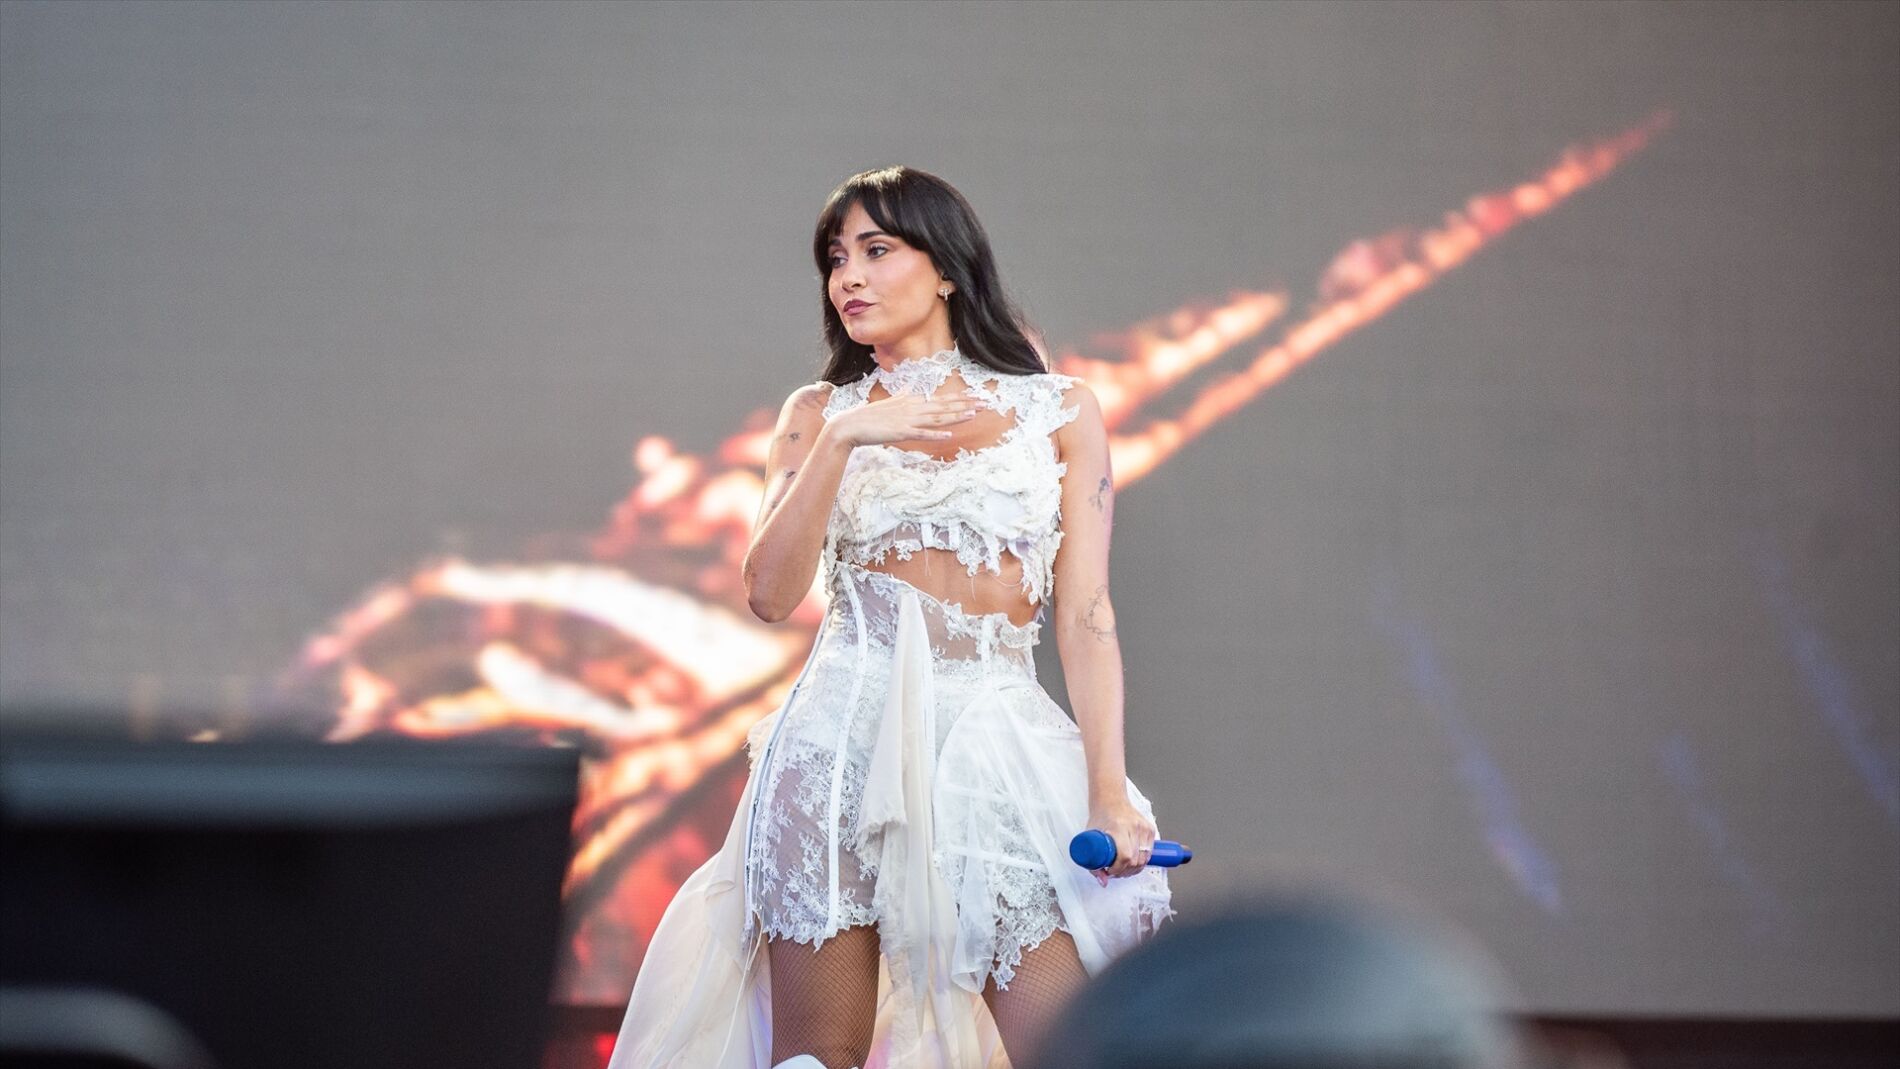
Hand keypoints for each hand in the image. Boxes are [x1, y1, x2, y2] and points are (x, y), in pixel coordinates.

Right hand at [831, 392, 984, 446]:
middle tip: (984, 403)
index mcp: (912, 402)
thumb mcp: (890, 402)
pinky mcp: (902, 433)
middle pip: (944, 407)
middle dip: (965, 405)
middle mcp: (913, 408)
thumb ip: (903, 395)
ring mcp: (908, 420)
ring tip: (973, 414)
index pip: (940, 399)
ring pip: (937, 418)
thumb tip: (912, 388)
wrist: (852, 425)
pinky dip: (936, 434)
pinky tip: (949, 434)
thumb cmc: (871, 416)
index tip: (976, 396)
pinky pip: (922, 434)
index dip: (959, 398)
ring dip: (956, 416)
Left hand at [1086, 794, 1157, 885]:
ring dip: (1133, 869)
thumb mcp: (1091, 837)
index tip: (1110, 871)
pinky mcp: (1151, 829)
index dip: (1118, 869)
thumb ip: (1094, 863)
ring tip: (1122, 867)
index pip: (1125, 856)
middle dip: (1124, 871)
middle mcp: (1134, 826)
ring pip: (1144, 860)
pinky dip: (1141, 861)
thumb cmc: (1100, 816)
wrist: (1111, 800)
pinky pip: (1149, 853)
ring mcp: (1144, 827)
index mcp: (1118, 826)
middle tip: (1114, 871)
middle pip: (1135, 861)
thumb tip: (1103, 882)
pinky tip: (1132, 861)